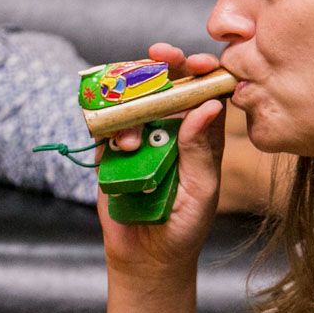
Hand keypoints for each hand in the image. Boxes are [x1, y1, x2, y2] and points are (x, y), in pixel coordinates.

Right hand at [99, 42, 229, 283]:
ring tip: (132, 145)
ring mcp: (139, 139)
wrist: (147, 257)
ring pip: (131, 102)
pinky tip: (119, 151)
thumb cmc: (184, 225)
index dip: (201, 70)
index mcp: (201, 135)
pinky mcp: (111, 153)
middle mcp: (170, 130)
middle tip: (156, 55)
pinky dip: (110, 131)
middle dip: (160, 66)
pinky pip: (106, 127)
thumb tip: (207, 106)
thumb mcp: (202, 189)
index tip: (197, 61)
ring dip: (130, 110)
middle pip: (164, 85)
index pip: (203, 92)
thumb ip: (201, 149)